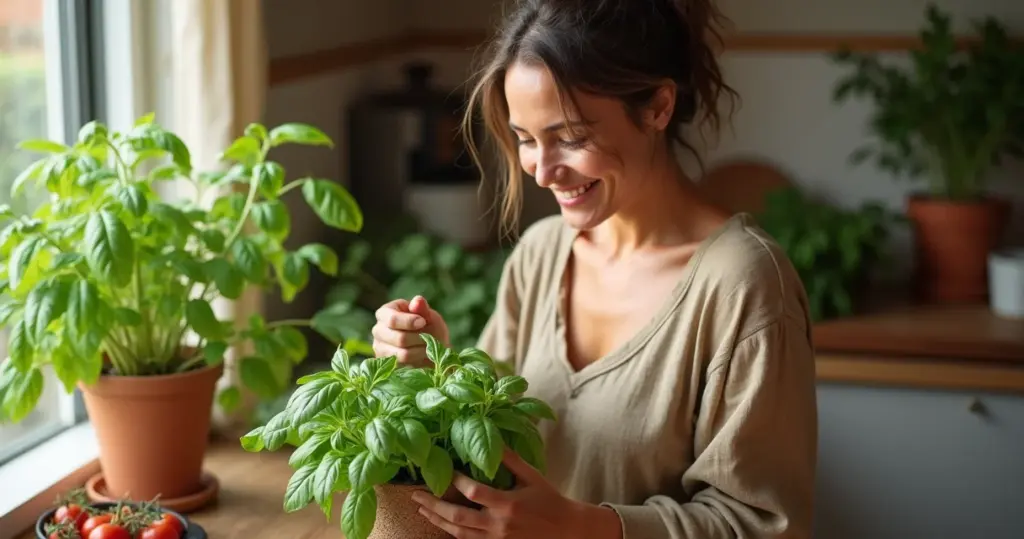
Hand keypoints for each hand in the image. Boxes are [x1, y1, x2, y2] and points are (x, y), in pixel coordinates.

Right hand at [371, 295, 448, 366]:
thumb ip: (422, 308)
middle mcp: (378, 330)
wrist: (430, 347)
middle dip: (419, 339)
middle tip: (430, 337)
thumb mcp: (428, 315)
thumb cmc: (427, 326)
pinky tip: (423, 356)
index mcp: (385, 313)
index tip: (423, 322)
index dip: (409, 322)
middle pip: (399, 339)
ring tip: (429, 346)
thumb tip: (418, 300)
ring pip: (402, 354)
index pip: (392, 320)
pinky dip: (418, 361)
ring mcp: (380, 348)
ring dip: (421, 351)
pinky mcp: (386, 364)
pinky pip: (404, 366)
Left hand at [411, 449, 622, 538]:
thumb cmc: (549, 500)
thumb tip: (493, 439)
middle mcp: (498, 525)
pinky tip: (441, 524)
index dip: (456, 481)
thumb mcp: (532, 476)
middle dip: (433, 505)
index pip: (473, 493)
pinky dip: (452, 534)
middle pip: (457, 517)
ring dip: (437, 520)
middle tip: (415, 494)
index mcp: (507, 504)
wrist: (567, 531)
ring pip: (458, 533)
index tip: (445, 470)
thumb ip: (511, 460)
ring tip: (422, 509)